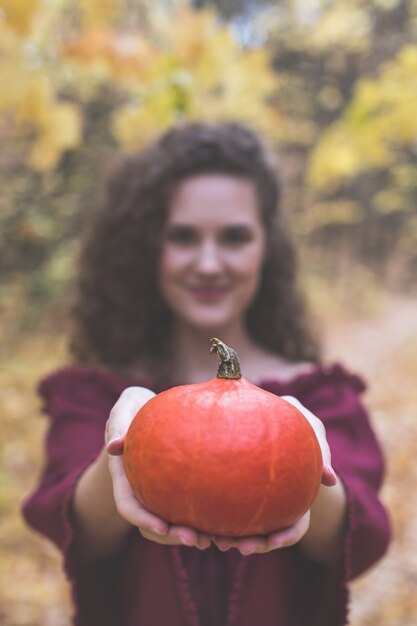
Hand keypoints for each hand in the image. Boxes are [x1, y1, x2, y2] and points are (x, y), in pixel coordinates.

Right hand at [105, 387, 211, 549]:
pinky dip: (201, 519)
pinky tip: (221, 523)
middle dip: (171, 537)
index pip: (128, 504)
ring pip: (170, 523)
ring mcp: (158, 491)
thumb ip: (118, 421)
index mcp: (124, 475)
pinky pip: (187, 508)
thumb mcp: (124, 407)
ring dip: (188, 535)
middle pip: (151, 523)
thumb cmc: (135, 406)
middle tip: (196, 540)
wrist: (148, 410)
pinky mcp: (177, 488)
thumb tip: (114, 445)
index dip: (143, 519)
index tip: (162, 528)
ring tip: (212, 540)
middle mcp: (140, 489)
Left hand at [213, 396, 336, 555]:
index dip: (286, 536)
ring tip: (217, 541)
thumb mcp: (314, 430)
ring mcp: (255, 497)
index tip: (273, 543)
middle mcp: (276, 503)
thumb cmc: (299, 421)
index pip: (296, 526)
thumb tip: (329, 479)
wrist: (276, 413)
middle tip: (239, 547)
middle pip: (268, 535)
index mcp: (297, 496)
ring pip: (244, 527)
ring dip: (232, 538)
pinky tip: (203, 518)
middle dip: (254, 545)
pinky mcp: (235, 487)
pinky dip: (217, 516)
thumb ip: (321, 451)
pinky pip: (225, 505)